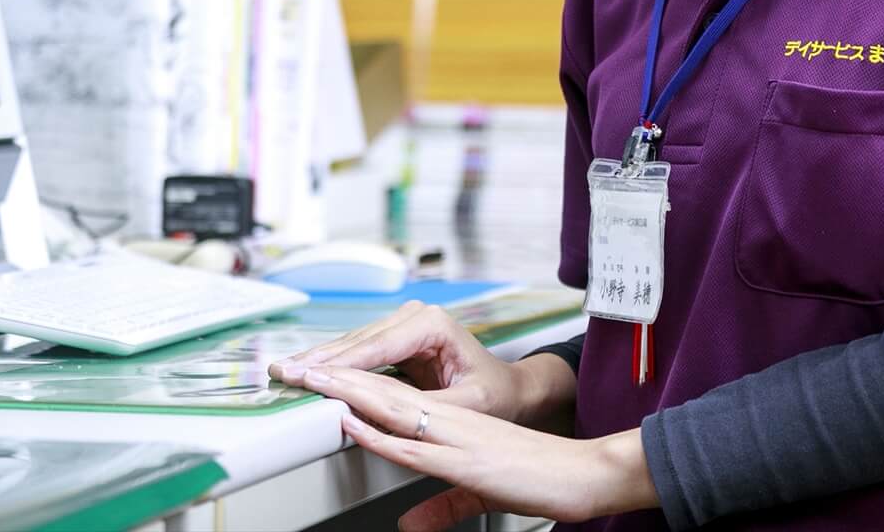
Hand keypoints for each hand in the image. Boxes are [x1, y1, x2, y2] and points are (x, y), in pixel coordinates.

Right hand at [269, 301, 541, 424]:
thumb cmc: (493, 394)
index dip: (339, 364)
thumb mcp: (465, 405)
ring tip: (285, 371)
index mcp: (433, 324)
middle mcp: (415, 317)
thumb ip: (423, 408)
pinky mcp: (394, 341)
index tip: (310, 375)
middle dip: (318, 359)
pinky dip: (332, 364)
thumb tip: (385, 411)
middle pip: (357, 342)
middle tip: (282, 372)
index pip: (376, 346)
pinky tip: (308, 371)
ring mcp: (402, 326)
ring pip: (352, 345)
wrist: (507, 389)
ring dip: (318, 360)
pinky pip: (358, 353)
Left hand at [306, 366, 657, 529]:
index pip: (395, 397)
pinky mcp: (466, 460)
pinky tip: (354, 423)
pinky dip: (379, 432)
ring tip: (314, 381)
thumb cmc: (540, 476)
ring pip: (393, 409)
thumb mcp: (479, 493)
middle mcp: (452, 422)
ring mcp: (458, 437)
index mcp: (454, 423)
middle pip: (386, 393)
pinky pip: (414, 444)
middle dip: (340, 380)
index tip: (320, 377)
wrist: (583, 474)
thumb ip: (443, 505)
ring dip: (350, 395)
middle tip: (300, 367)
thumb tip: (411, 524)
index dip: (355, 386)